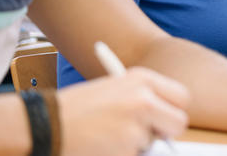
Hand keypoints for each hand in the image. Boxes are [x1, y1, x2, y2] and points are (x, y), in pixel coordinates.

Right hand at [57, 67, 188, 155]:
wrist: (44, 123)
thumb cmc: (79, 107)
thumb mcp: (116, 89)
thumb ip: (145, 99)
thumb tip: (171, 119)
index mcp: (142, 79)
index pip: (182, 96)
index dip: (175, 109)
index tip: (166, 117)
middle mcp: (143, 99)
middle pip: (179, 122)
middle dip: (166, 132)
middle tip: (149, 134)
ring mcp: (136, 126)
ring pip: (152, 142)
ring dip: (136, 144)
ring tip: (106, 134)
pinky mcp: (127, 150)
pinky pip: (136, 155)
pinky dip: (122, 154)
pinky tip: (101, 145)